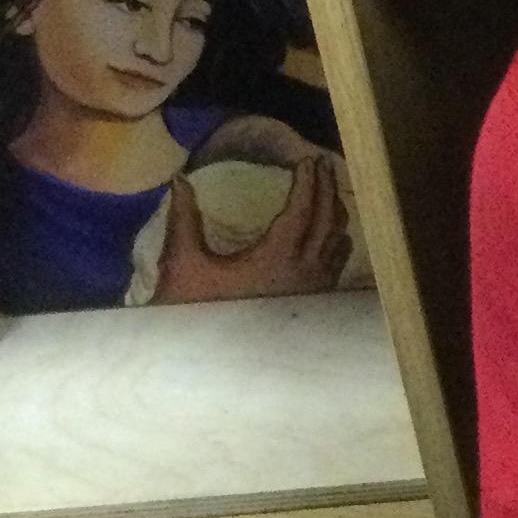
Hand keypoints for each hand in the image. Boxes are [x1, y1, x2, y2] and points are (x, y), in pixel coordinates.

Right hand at [150, 152, 352, 300]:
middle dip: (327, 188)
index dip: (307, 183)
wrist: (206, 358)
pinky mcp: (315, 300)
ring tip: (330, 187)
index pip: (301, 211)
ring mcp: (314, 287)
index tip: (308, 160)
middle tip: (324, 163)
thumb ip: (183, 219)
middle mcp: (304, 272)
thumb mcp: (183, 262)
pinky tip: (332, 229)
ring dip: (336, 211)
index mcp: (276, 259)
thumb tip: (179, 180)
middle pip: (327, 220)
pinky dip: (338, 238)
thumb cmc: (192, 309)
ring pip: (338, 240)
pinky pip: (337, 261)